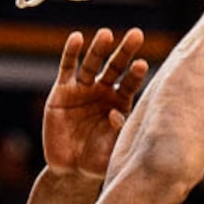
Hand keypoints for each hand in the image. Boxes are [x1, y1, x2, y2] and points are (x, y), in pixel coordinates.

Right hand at [43, 28, 148, 179]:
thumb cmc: (97, 160)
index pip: (130, 84)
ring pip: (92, 64)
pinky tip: (77, 38)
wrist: (70, 169)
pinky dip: (71, 53)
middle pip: (115, 67)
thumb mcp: (111, 149)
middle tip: (136, 35)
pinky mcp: (62, 91)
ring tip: (106, 34)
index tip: (142, 64)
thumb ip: (116, 133)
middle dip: (124, 51)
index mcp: (120, 103)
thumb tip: (116, 114)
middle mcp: (103, 92)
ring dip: (99, 48)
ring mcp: (83, 90)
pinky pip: (67, 69)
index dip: (135, 75)